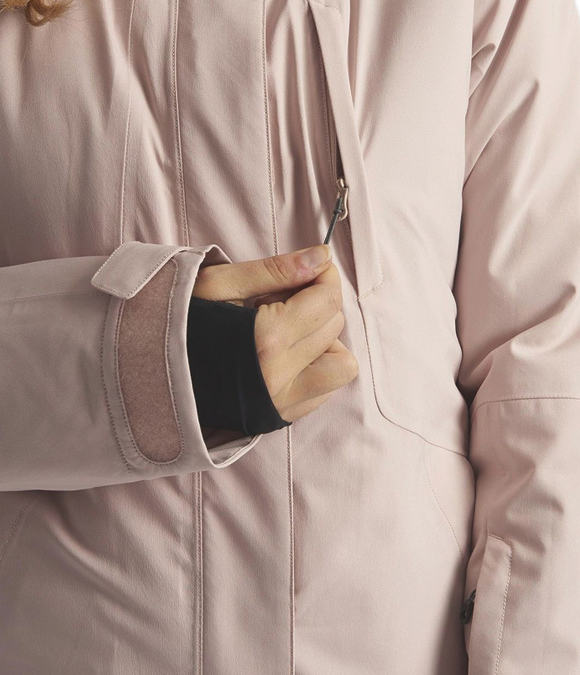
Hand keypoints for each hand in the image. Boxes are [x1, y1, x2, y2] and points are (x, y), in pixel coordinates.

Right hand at [191, 245, 358, 423]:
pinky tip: (285, 354)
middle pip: (333, 326)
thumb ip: (274, 270)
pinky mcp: (278, 417)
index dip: (324, 275)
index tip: (308, 267)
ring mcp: (282, 402)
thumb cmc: (175, 323)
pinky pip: (325, 391)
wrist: (143, 377)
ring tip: (288, 330)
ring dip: (325, 341)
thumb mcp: (217, 285)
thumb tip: (321, 257)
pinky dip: (316, 368)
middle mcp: (281, 376)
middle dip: (318, 303)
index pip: (326, 300)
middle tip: (280, 297)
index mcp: (266, 339)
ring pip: (341, 365)